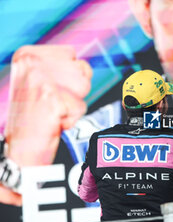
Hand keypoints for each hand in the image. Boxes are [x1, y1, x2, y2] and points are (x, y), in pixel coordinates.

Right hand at [1, 45, 91, 205]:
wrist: (20, 149)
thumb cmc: (32, 117)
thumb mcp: (38, 82)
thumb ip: (60, 67)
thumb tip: (85, 66)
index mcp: (26, 54)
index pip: (71, 54)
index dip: (70, 75)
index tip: (52, 90)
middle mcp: (32, 62)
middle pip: (81, 69)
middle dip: (75, 91)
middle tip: (53, 104)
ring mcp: (41, 79)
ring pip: (84, 86)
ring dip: (74, 103)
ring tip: (53, 111)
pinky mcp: (52, 98)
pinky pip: (81, 106)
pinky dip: (72, 118)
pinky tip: (54, 121)